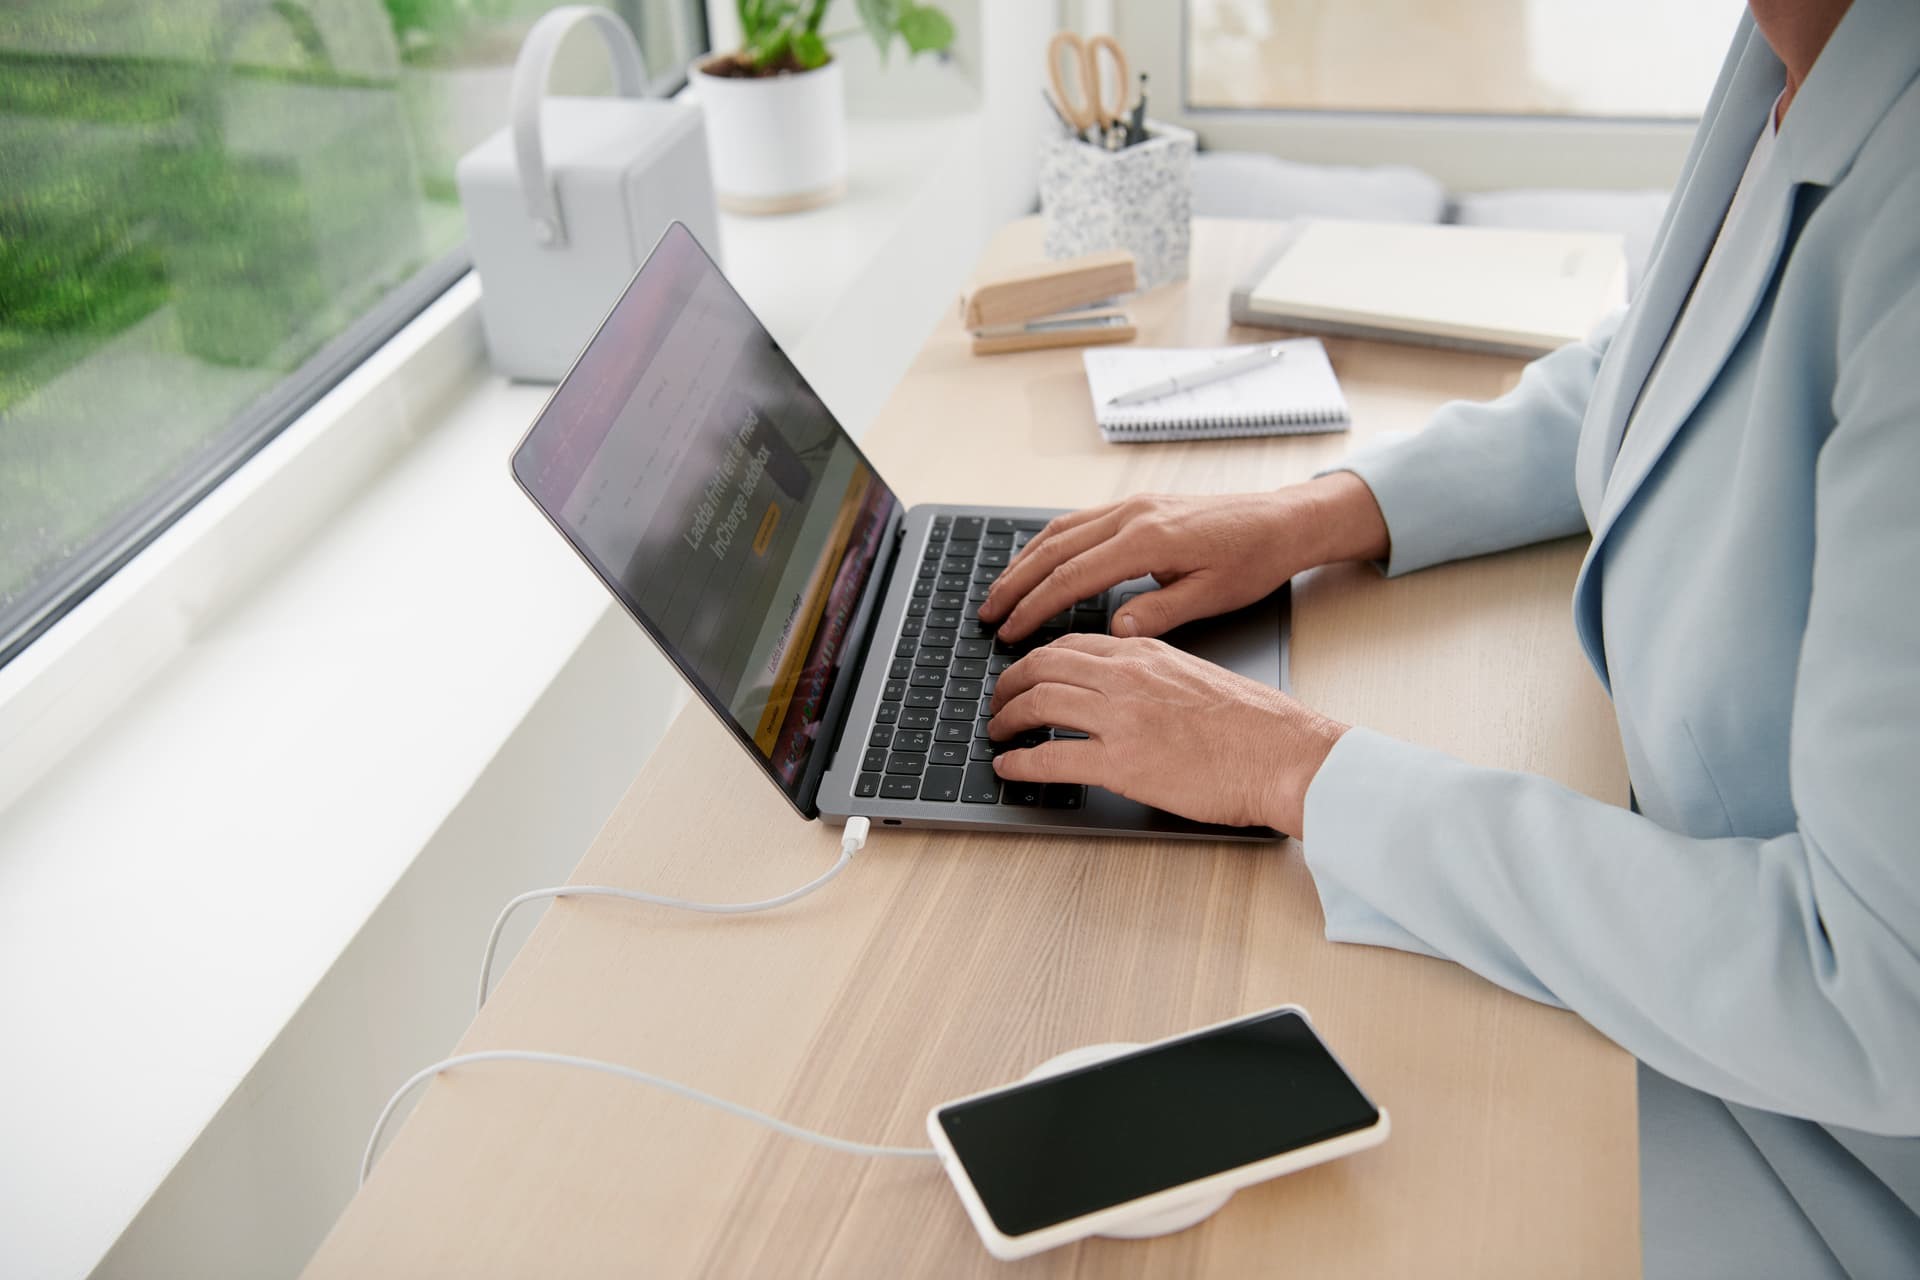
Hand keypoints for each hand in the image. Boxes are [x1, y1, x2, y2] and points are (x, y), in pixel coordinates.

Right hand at [979, 474, 1389, 643]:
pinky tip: (1038, 560)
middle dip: (1015, 583)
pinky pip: (1079, 520)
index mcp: (1147, 540)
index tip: (1011, 630)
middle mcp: (1132, 515)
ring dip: (1025, 560)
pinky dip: (1049, 542)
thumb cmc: (1253, 559)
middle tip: (989, 614)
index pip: (1073, 576)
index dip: (1036, 606)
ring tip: (1001, 590)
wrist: (1281, 520)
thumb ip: (1158, 613)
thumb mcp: (1211, 596)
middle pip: (1054, 549)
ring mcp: (1132, 504)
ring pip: (1060, 529)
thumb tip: (1114, 632)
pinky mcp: (1137, 504)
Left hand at [987, 633, 1348, 834]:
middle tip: (998, 702)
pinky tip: (1009, 768)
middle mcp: (1127, 677)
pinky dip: (1021, 762)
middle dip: (1009, 684)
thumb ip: (1157, 675)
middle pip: (1044, 665)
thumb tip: (1129, 691)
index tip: (1024, 673)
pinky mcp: (1121, 762)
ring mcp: (1122, 718)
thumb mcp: (1199, 676)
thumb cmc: (1256, 726)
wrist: (1285, 754)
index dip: (1037, 659)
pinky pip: (1051, 756)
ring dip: (1007, 718)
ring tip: (996, 733)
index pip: (1074, 645)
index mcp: (1147, 654)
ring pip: (1039, 702)